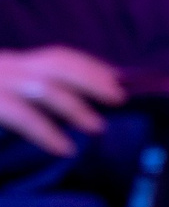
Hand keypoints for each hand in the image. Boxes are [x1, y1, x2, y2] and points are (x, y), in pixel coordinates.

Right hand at [0, 46, 124, 156]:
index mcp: (11, 64)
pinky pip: (22, 117)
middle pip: (56, 65)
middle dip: (92, 79)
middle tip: (119, 98)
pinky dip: (47, 132)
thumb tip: (78, 109)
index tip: (119, 79)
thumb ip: (31, 93)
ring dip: (75, 107)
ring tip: (98, 127)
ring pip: (44, 89)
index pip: (58, 58)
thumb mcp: (3, 91)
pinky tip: (64, 148)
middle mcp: (4, 67)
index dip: (90, 67)